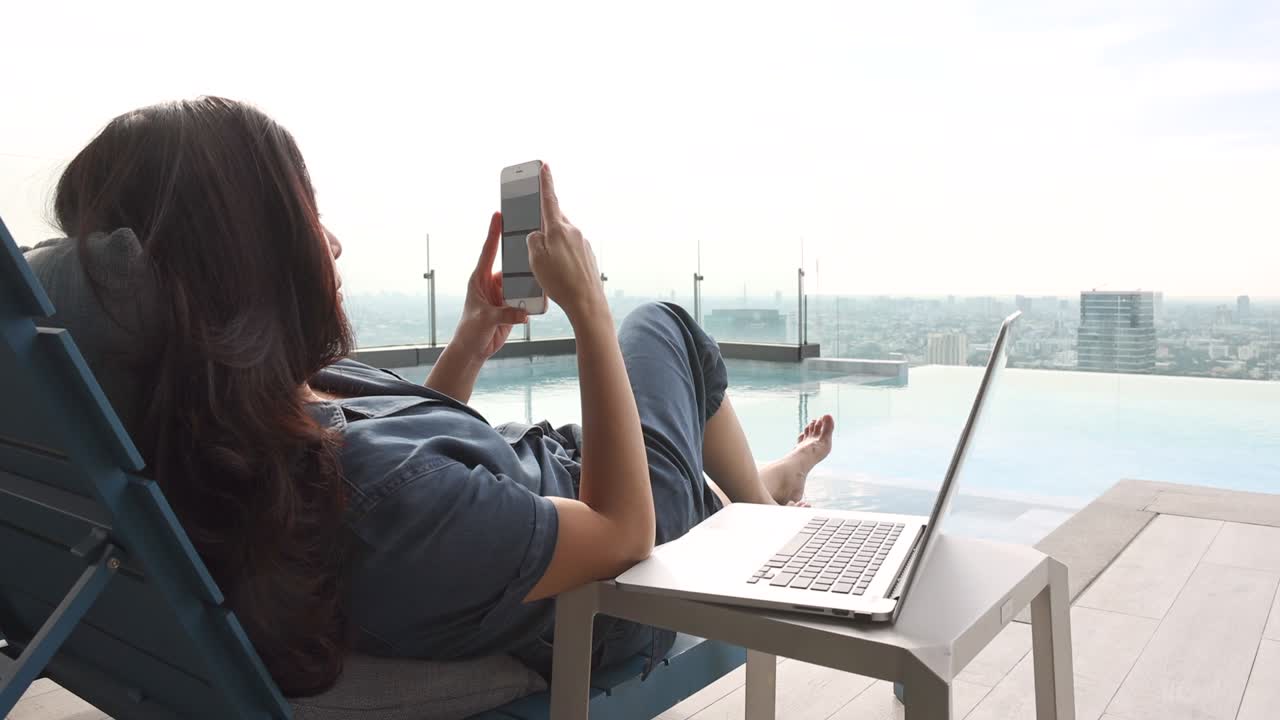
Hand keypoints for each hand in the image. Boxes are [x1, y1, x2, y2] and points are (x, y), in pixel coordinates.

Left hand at [455, 212, 528, 361]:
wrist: (473, 350)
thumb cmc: (470, 332)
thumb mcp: (486, 320)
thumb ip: (506, 314)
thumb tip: (524, 312)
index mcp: (480, 279)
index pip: (488, 251)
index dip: (494, 232)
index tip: (499, 215)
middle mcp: (492, 283)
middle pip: (510, 265)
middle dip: (521, 256)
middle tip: (534, 242)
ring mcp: (502, 294)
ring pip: (520, 282)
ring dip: (530, 281)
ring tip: (543, 274)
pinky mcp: (510, 306)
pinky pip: (524, 297)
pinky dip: (532, 298)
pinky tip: (542, 297)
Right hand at [526, 164, 606, 323]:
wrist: (587, 302)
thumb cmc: (560, 282)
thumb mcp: (535, 259)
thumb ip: (532, 240)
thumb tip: (537, 234)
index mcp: (558, 229)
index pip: (549, 199)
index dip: (545, 182)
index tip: (544, 166)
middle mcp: (573, 232)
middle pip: (554, 220)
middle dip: (543, 224)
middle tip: (534, 233)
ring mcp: (583, 243)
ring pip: (562, 236)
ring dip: (552, 244)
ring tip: (545, 266)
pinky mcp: (588, 256)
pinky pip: (570, 249)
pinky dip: (561, 256)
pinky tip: (558, 273)